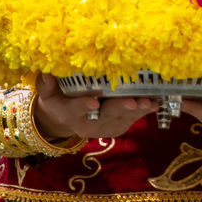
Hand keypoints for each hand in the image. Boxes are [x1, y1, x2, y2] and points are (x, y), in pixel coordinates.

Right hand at [32, 73, 158, 140]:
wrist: (66, 118)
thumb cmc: (58, 98)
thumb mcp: (47, 93)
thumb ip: (46, 85)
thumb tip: (46, 74)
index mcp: (68, 113)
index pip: (75, 109)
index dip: (84, 106)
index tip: (93, 101)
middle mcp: (87, 124)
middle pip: (104, 116)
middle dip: (119, 108)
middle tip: (132, 102)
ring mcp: (104, 127)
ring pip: (122, 119)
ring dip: (136, 111)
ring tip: (149, 102)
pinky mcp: (117, 127)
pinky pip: (131, 120)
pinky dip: (143, 111)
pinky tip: (154, 103)